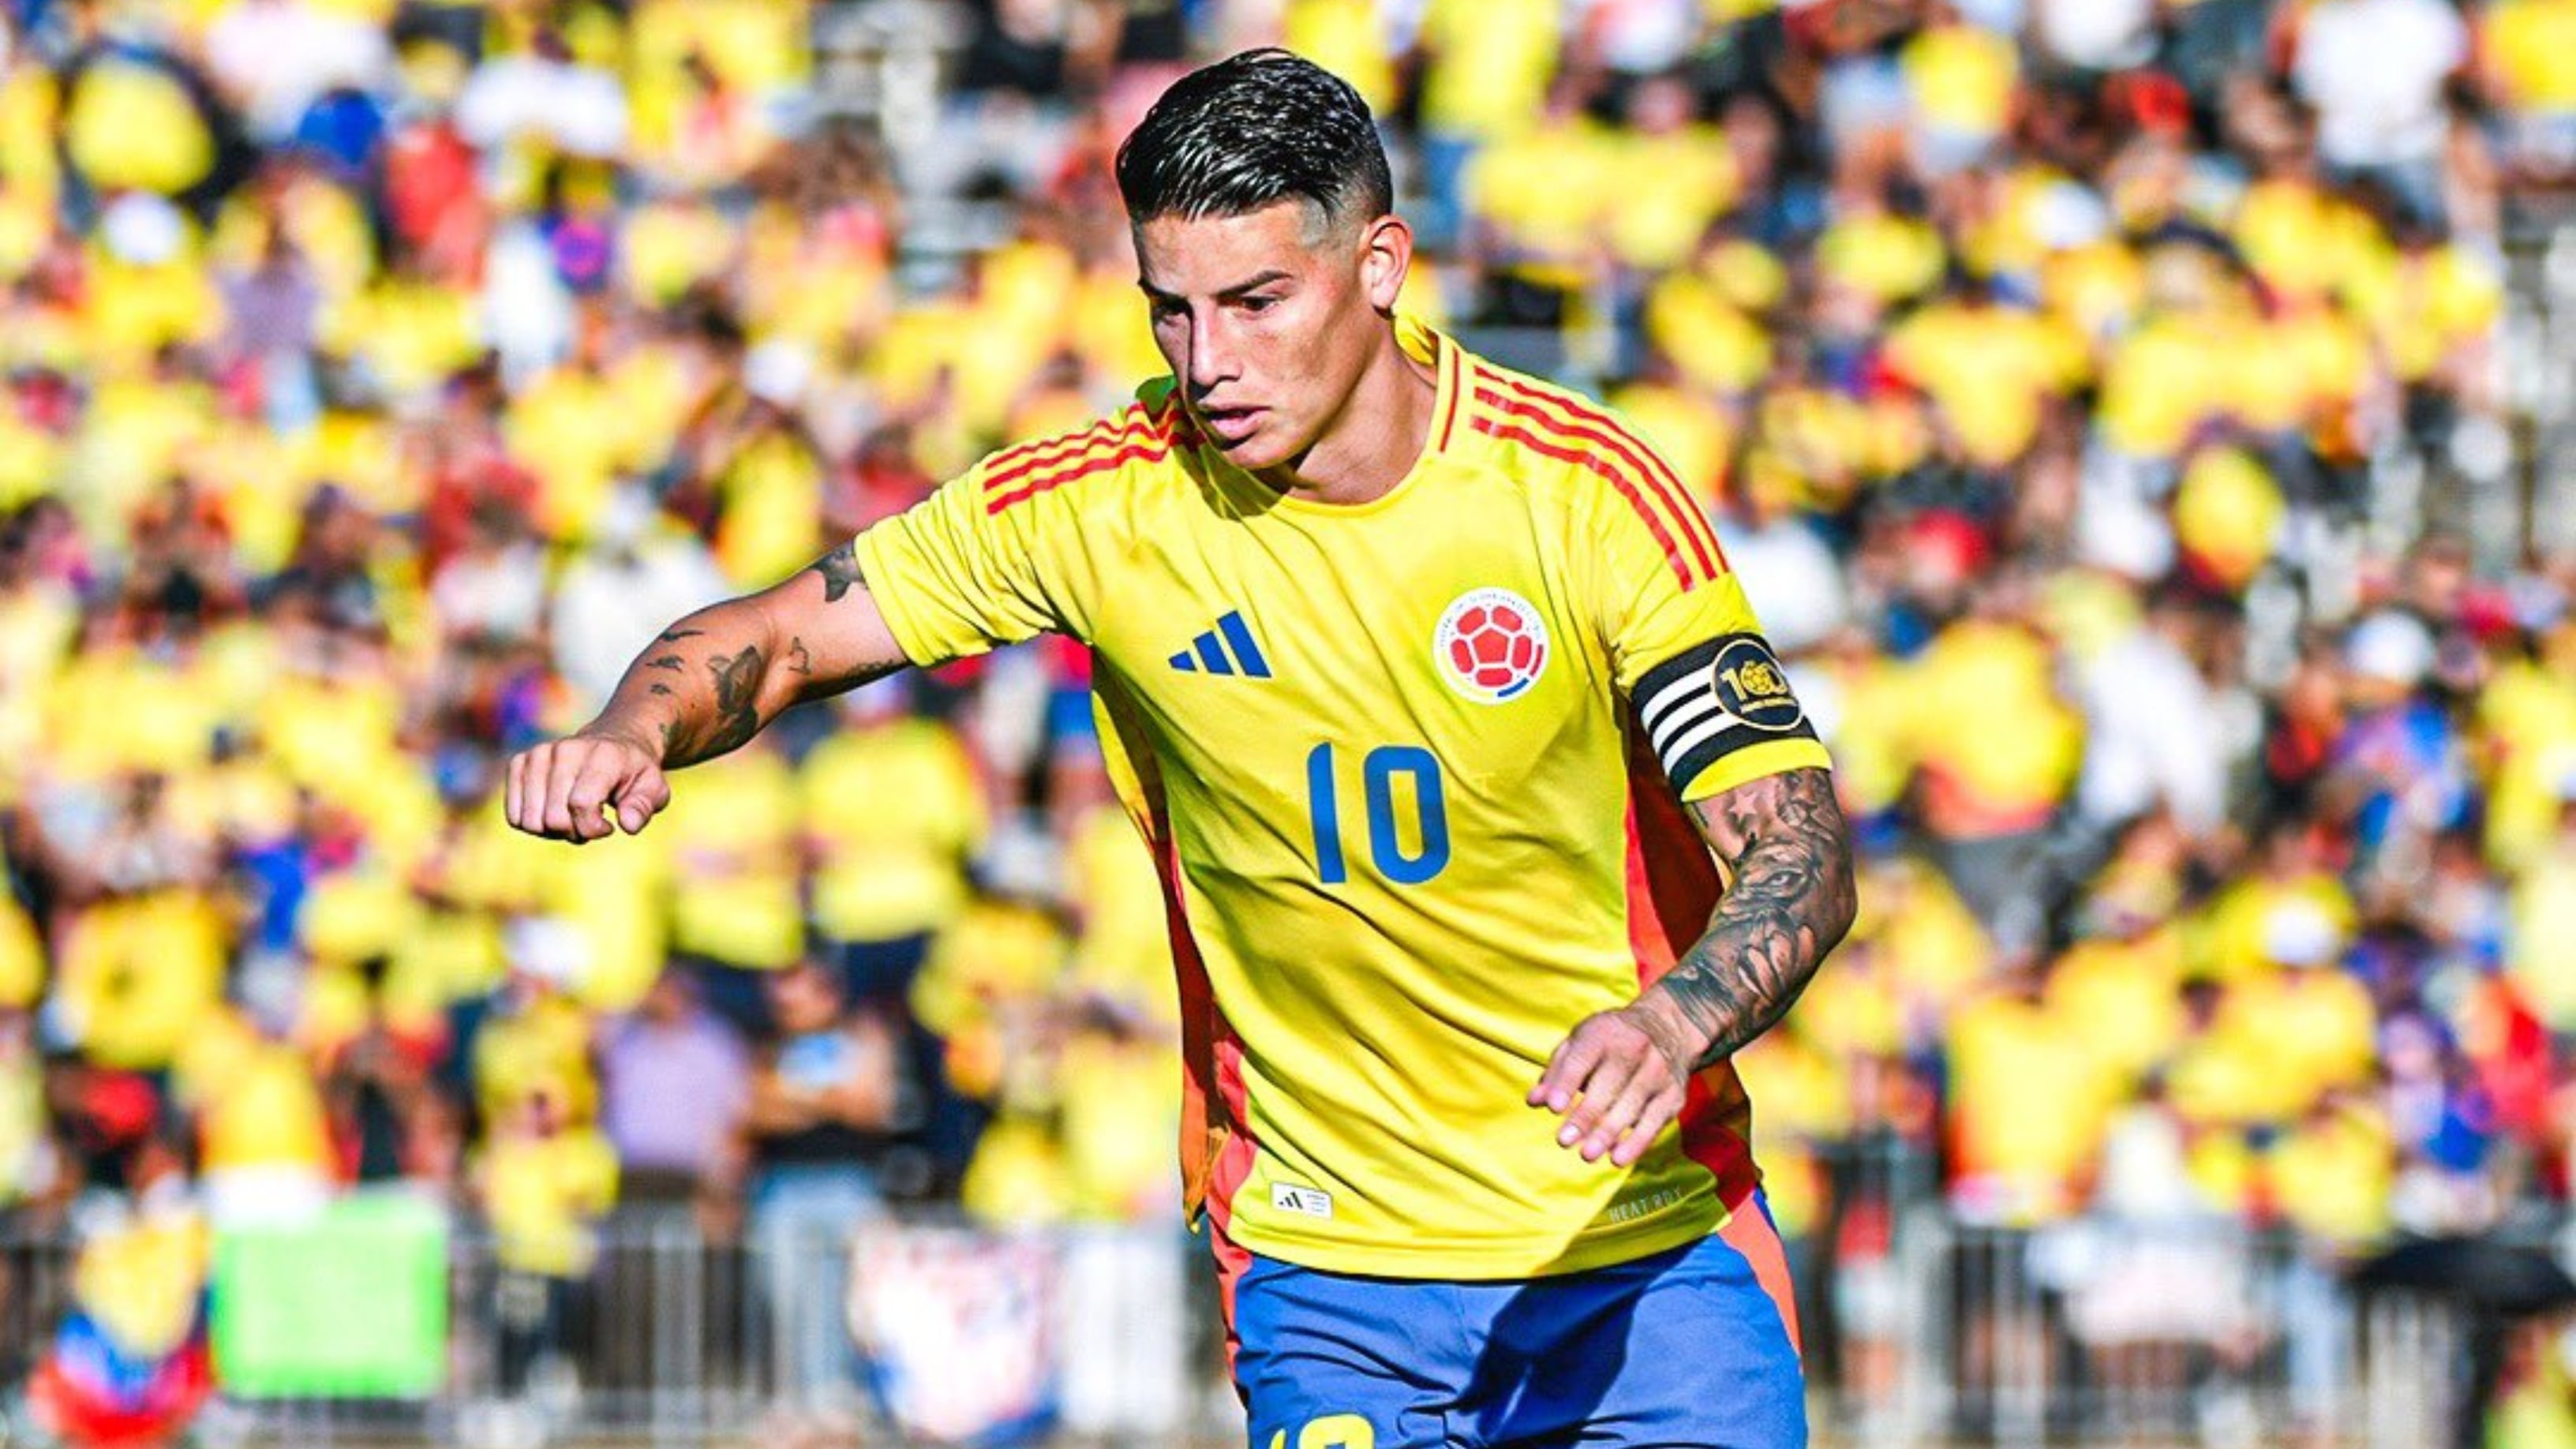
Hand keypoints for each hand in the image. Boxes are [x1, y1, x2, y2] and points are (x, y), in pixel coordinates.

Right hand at [505, 729, 670, 841]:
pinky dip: (533, 824)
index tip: (608, 827)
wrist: (613, 741)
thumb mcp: (654, 789)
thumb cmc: (633, 773)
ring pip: (531, 821)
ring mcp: (538, 754)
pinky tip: (553, 812)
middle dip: (574, 832)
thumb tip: (628, 825)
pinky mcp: (519, 763)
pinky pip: (514, 816)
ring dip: (553, 832)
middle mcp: (565, 749)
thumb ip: (643, 807)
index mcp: (602, 755)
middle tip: (590, 822)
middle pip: (553, 818)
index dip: (593, 828)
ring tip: (572, 817)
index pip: (581, 804)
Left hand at [1527, 994, 1701, 1167]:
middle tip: (1564, 1141)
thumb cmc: (1610, 1039)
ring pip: (1631, 1106)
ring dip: (1608, 1133)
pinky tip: (1618, 1158)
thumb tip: (1534, 1101)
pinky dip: (1637, 1141)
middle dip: (1585, 1116)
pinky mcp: (1673, 1094)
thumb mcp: (1579, 1042)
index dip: (1567, 1083)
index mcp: (1603, 1033)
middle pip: (1608, 1087)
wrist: (1667, 1027)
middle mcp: (1634, 1048)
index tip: (1554, 1108)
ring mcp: (1658, 1072)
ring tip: (1587, 1154)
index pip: (1582, 1060)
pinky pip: (1655, 1121)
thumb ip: (1556, 1072)